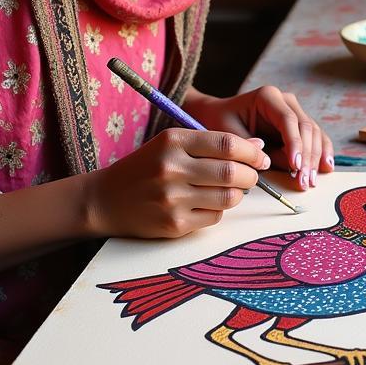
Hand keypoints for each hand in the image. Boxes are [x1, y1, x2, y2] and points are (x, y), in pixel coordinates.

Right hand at [86, 128, 270, 239]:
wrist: (105, 199)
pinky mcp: (174, 224)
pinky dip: (219, 211)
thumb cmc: (146, 167)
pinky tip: (208, 204)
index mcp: (173, 140)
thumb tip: (259, 148)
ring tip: (231, 189)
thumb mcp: (172, 145)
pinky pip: (214, 218)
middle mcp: (172, 167)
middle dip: (251, 175)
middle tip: (252, 176)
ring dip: (238, 194)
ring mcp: (172, 198)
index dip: (251, 152)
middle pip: (231, 172)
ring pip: (228, 197)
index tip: (260, 157)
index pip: (226, 144)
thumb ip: (213, 144)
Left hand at [185, 87, 334, 190]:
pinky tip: (326, 167)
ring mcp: (295, 111)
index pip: (288, 120)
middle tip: (303, 181)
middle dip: (307, 156)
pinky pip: (316, 137)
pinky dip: (322, 152)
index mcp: (268, 96)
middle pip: (306, 127)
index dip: (295, 143)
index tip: (295, 166)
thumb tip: (277, 162)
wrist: (219, 115)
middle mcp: (285, 100)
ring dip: (315, 159)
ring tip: (310, 181)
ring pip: (314, 133)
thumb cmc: (221, 122)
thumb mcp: (229, 134)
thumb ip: (252, 147)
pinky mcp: (299, 124)